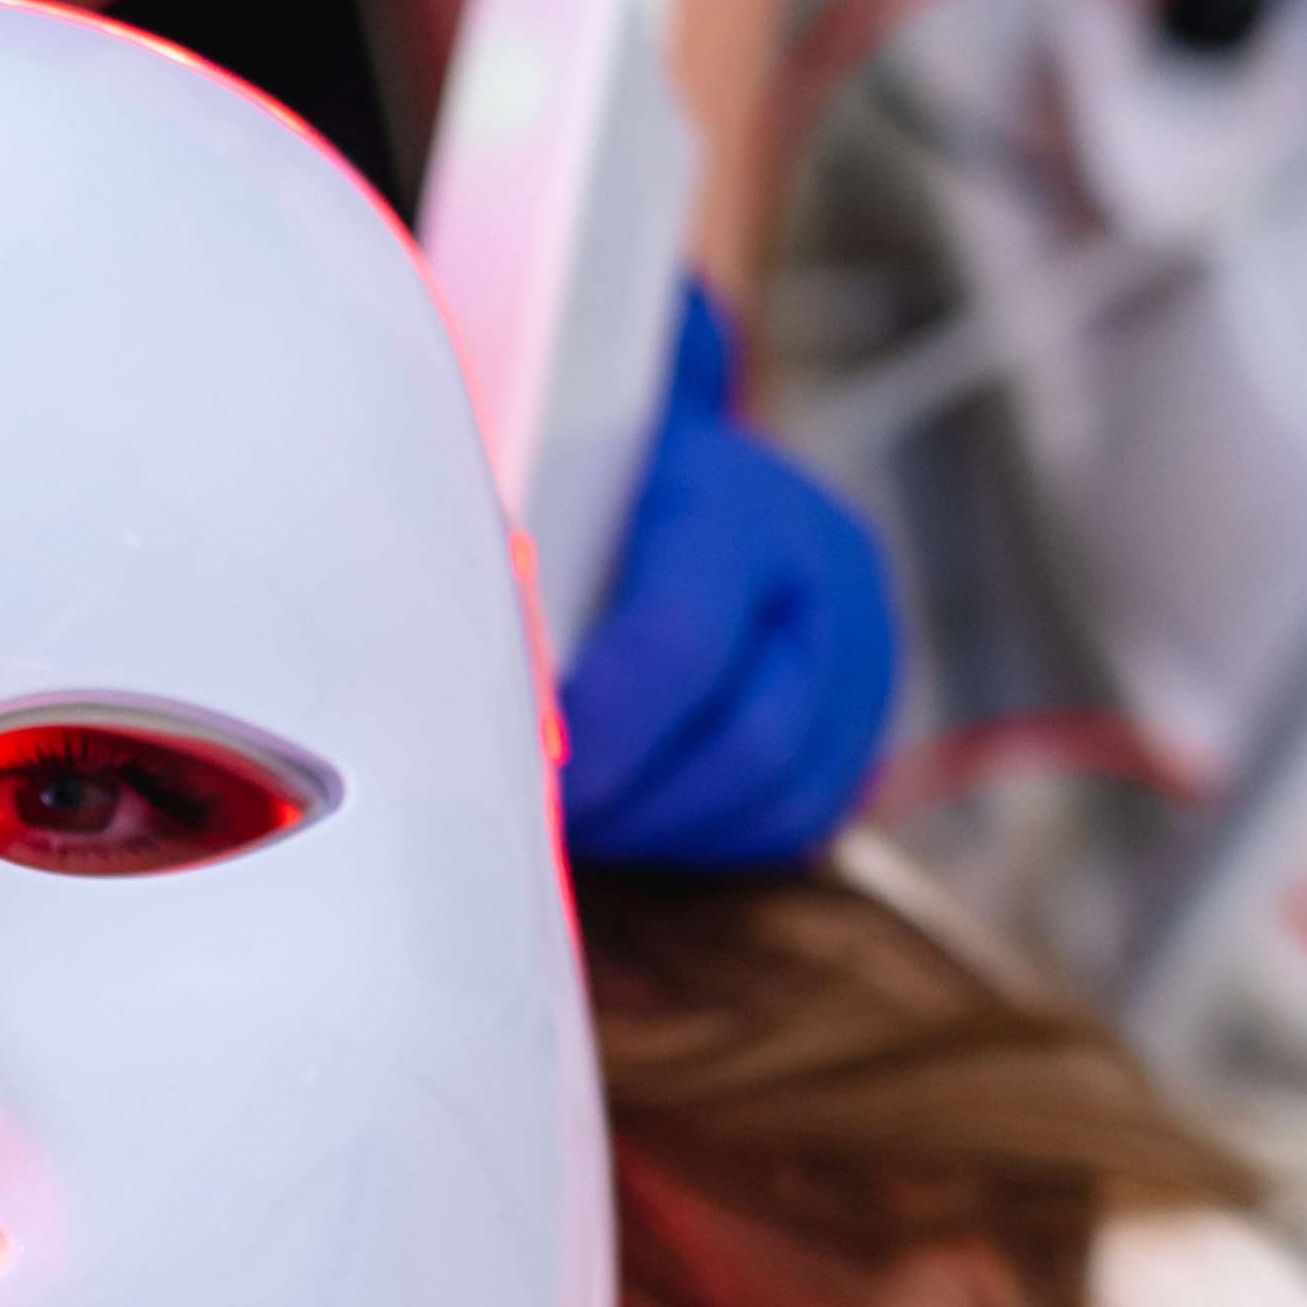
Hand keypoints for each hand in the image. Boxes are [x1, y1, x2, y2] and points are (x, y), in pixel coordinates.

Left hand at [556, 289, 896, 867]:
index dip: (597, 734)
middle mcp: (828, 574)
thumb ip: (518, 549)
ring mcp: (865, 651)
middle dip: (632, 806)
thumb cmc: (605, 477)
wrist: (705, 466)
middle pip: (748, 744)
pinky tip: (637, 826)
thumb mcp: (555, 476)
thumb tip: (440, 622)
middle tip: (541, 825)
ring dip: (666, 833)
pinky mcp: (866, 718)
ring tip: (579, 830)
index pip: (679, 646)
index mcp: (739, 503)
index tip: (526, 776)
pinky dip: (709, 840)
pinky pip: (798, 820)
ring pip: (779, 798)